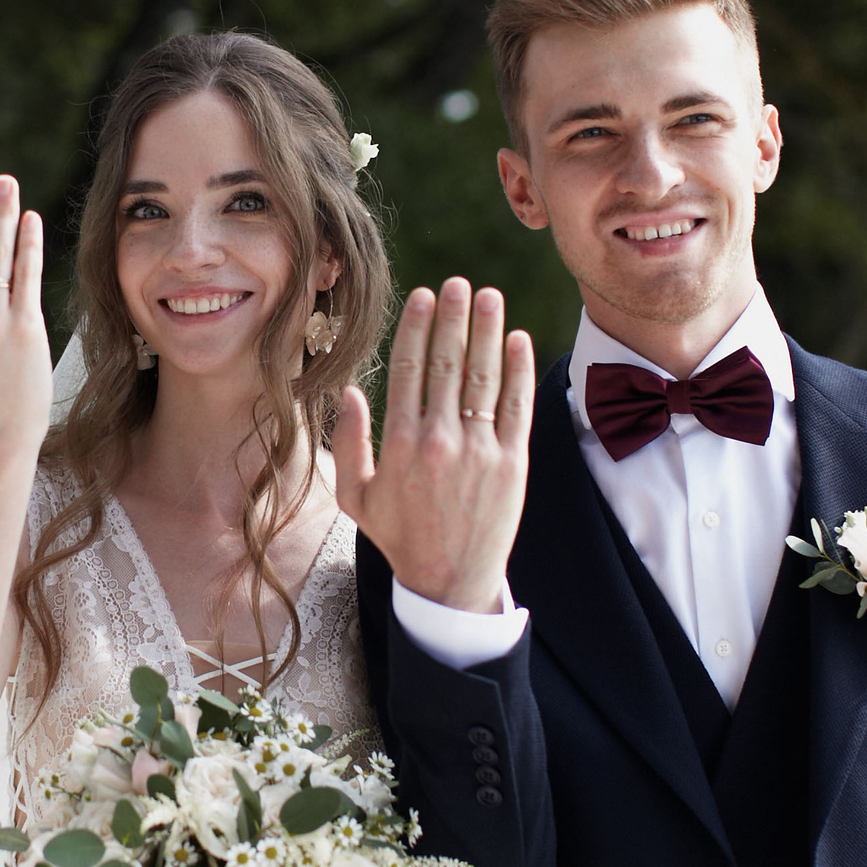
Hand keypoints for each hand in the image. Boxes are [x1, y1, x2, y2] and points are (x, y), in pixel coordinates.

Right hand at [333, 278, 533, 612]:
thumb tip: (350, 390)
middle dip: (454, 317)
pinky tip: (517, 341)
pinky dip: (518, 370)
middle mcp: (439, 440)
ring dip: (488, 331)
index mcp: (399, 443)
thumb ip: (348, 443)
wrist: (450, 582)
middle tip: (459, 284)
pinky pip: (516, 406)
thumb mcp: (356, 496)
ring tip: (490, 297)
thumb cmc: (399, 537)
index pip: (410, 369)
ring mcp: (478, 450)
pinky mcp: (511, 463)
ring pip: (483, 377)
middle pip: (449, 363)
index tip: (425, 296)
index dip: (419, 327)